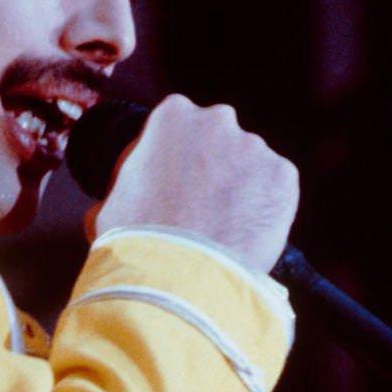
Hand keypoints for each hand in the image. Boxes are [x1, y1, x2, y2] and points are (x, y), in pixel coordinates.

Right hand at [92, 94, 299, 278]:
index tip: (176, 184)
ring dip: (241, 190)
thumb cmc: (135, 242)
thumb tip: (109, 209)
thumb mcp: (109, 209)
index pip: (179, 124)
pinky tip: (246, 235)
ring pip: (251, 166)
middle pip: (220, 139)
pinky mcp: (283, 176)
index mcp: (172, 116)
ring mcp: (254, 147)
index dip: (178, 157)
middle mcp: (217, 120)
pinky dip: (266, 209)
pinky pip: (277, 190)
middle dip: (214, 167)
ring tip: (225, 231)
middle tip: (203, 208)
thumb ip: (120, 194)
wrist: (177, 276)